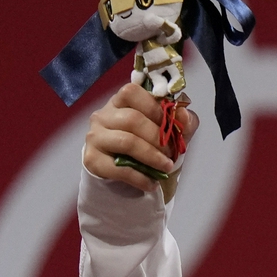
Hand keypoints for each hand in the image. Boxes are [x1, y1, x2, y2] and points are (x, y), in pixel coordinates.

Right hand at [83, 83, 198, 193]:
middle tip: (172, 153)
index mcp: (120, 101)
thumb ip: (181, 120)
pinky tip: (152, 184)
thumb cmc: (147, 142)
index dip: (154, 107)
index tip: (171, 123)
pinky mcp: (92, 159)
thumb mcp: (169, 129)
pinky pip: (118, 169)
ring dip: (152, 157)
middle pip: (132, 119)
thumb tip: (184, 114)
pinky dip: (140, 178)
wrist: (123, 170)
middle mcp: (103, 115)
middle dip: (158, 138)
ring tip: (166, 167)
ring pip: (126, 142)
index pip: (131, 92)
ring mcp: (95, 137)